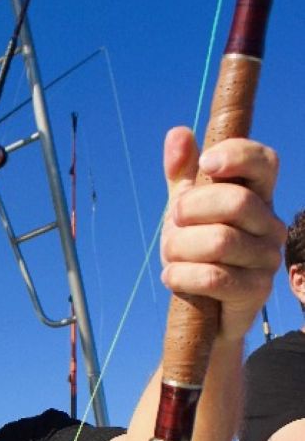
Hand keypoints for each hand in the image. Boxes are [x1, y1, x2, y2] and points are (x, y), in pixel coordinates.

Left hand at [160, 127, 285, 342]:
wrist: (204, 308)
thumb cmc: (195, 251)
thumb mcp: (184, 210)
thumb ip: (182, 174)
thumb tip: (179, 133)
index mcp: (257, 196)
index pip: (265, 161)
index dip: (237, 156)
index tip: (205, 165)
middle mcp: (270, 224)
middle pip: (236, 202)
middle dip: (192, 209)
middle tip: (174, 220)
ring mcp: (267, 259)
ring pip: (220, 242)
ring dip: (181, 248)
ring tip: (170, 256)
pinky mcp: (256, 291)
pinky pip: (214, 277)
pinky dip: (182, 276)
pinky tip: (171, 277)